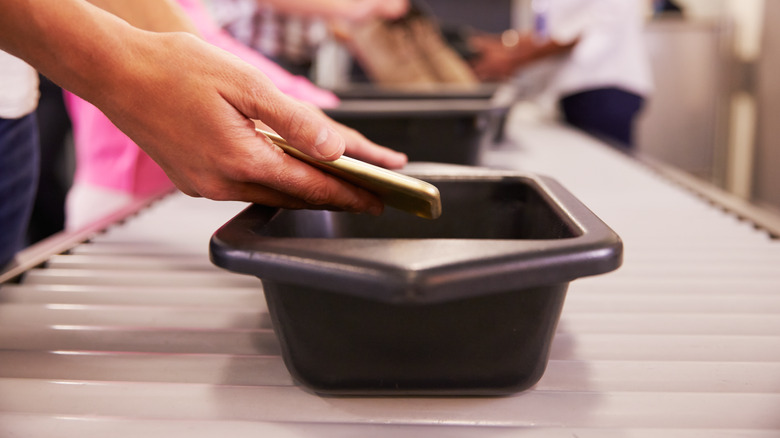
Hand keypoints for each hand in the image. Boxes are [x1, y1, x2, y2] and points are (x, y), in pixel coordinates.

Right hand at [93, 30, 388, 213]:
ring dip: (301, 191)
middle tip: (365, 196)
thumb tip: (333, 148)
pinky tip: (282, 172)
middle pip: (292, 197)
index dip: (348, 193)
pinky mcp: (191, 180)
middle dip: (332, 197)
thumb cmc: (173, 69)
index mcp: (241, 160)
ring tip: (332, 185)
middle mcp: (222, 183)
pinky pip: (242, 189)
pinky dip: (270, 183)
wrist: (113, 71)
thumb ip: (293, 120)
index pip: (310, 186)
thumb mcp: (245, 85)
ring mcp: (203, 185)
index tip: (376, 201)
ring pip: (267, 195)